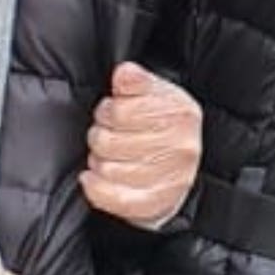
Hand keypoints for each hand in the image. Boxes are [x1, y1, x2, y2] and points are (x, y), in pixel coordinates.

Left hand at [81, 62, 203, 230]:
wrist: (182, 168)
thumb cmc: (165, 128)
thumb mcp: (159, 96)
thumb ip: (138, 82)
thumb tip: (125, 73)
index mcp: (181, 114)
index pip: (123, 110)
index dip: (108, 110)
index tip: (111, 111)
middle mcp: (181, 146)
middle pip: (110, 141)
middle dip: (100, 135)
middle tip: (107, 134)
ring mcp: (170, 177)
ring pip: (108, 169)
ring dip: (99, 161)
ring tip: (107, 155)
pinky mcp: (157, 202)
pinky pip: (115, 198)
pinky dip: (96, 188)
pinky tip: (92, 177)